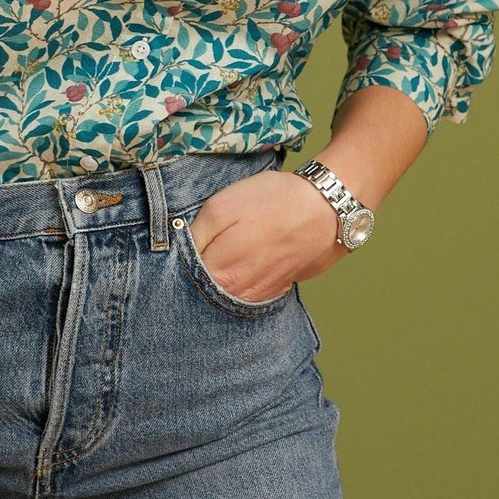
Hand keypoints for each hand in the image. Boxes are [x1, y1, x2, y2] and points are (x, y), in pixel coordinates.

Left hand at [188, 167, 348, 302]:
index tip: (171, 250)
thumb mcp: (222, 206)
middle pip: (200, 291)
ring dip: (215, 281)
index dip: (174, 262)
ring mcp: (257, 296)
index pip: (181, 278)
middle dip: (191, 275)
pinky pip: (244, 295)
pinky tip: (239, 265)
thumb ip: (193, 234)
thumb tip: (174, 250)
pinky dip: (237, 283)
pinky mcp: (273, 292)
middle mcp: (236, 293)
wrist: (327, 210)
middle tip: (195, 251)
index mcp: (218, 273)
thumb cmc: (273, 202)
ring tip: (220, 255)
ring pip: (222, 296)